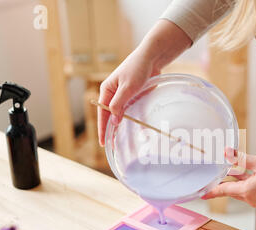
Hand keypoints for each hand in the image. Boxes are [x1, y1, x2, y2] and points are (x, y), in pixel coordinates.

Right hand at [97, 20, 191, 145]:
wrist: (153, 57)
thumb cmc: (138, 68)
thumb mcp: (128, 87)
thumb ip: (119, 104)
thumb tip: (113, 120)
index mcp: (107, 90)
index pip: (102, 113)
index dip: (103, 128)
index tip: (103, 142)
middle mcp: (114, 93)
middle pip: (110, 115)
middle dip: (111, 130)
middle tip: (113, 146)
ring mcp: (124, 95)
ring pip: (121, 114)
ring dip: (122, 126)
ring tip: (122, 141)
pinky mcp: (134, 96)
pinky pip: (131, 110)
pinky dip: (132, 119)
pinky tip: (135, 129)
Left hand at [202, 148, 255, 206]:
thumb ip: (241, 158)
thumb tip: (226, 152)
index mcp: (247, 190)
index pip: (224, 190)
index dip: (211, 190)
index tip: (201, 193)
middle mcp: (250, 198)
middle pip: (230, 189)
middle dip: (222, 181)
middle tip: (213, 173)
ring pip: (238, 189)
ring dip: (234, 179)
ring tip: (228, 166)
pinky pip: (247, 190)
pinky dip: (243, 181)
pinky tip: (242, 170)